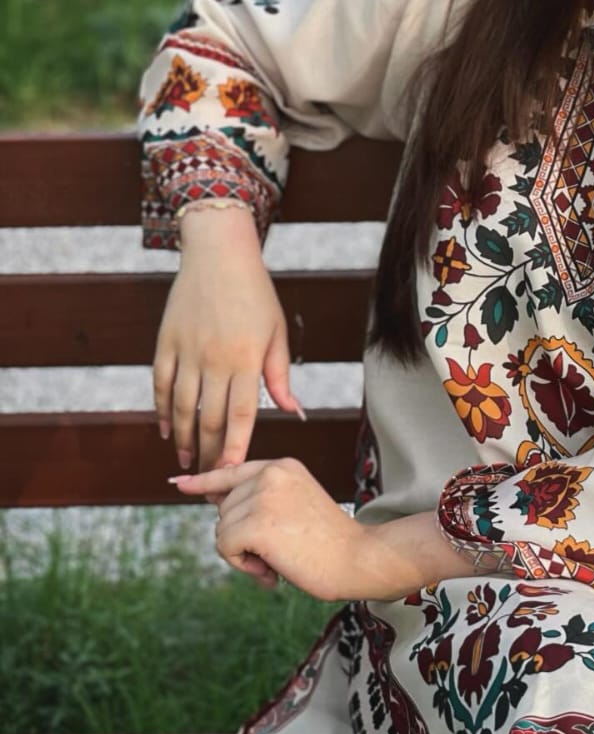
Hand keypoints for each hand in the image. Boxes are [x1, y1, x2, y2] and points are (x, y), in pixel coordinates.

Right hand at [153, 205, 305, 474]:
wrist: (218, 254)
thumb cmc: (255, 294)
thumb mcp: (276, 332)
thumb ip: (279, 375)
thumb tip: (293, 412)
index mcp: (246, 359)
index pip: (241, 415)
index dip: (235, 448)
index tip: (232, 474)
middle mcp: (214, 360)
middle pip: (209, 419)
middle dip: (209, 453)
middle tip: (209, 479)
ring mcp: (187, 351)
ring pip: (180, 407)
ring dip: (183, 439)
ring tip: (187, 462)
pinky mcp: (166, 342)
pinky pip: (160, 384)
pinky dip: (161, 410)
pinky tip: (167, 430)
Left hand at [168, 456, 364, 600]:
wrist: (358, 558)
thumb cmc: (329, 542)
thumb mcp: (295, 505)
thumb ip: (260, 499)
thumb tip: (213, 500)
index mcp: (282, 466)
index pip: (232, 471)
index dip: (204, 482)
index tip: (180, 485)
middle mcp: (271, 474)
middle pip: (224, 509)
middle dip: (242, 536)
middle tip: (278, 551)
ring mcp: (263, 497)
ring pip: (221, 530)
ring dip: (243, 554)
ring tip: (279, 560)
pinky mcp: (255, 524)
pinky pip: (224, 547)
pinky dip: (242, 565)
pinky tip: (270, 570)